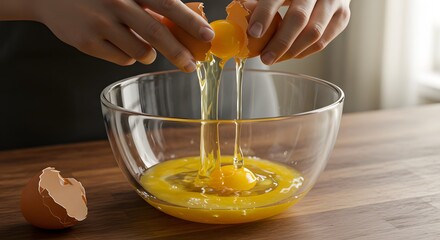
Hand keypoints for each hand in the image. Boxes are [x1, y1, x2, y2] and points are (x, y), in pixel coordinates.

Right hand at [32, 0, 214, 71]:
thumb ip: (153, 1)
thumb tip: (189, 16)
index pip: (169, 5)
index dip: (191, 22)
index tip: (207, 35)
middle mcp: (116, 3)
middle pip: (156, 34)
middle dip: (178, 53)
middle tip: (190, 65)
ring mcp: (100, 24)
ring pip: (140, 52)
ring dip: (149, 54)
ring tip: (144, 47)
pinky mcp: (87, 42)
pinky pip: (122, 59)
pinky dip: (128, 56)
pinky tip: (118, 43)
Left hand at [247, 0, 350, 63]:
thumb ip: (258, 2)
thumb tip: (239, 22)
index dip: (264, 14)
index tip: (253, 33)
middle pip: (299, 18)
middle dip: (280, 42)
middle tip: (265, 57)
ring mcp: (333, 2)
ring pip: (314, 33)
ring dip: (292, 51)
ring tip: (275, 58)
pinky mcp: (342, 16)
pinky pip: (323, 42)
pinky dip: (304, 52)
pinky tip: (290, 55)